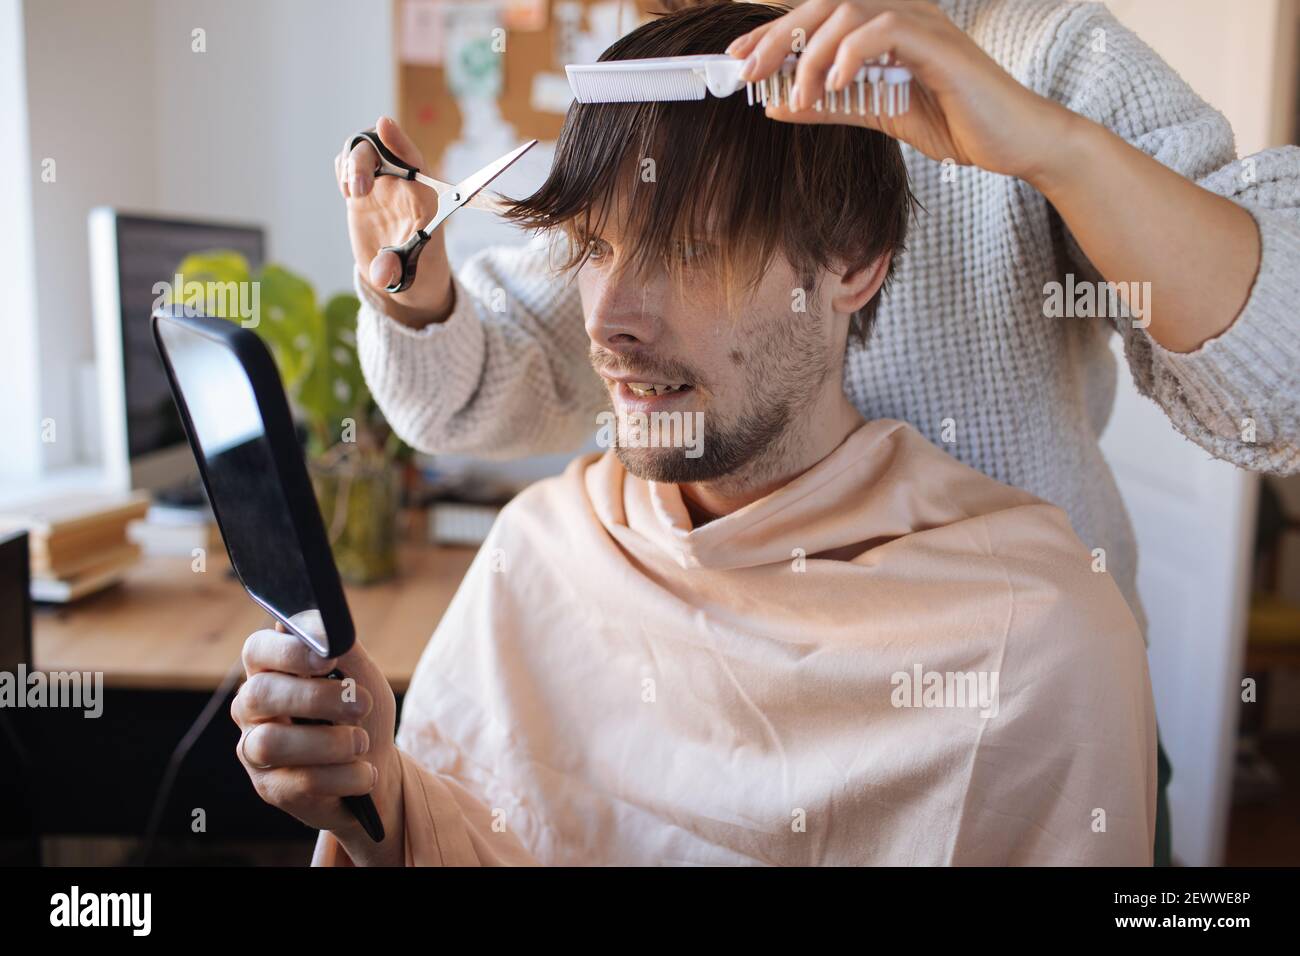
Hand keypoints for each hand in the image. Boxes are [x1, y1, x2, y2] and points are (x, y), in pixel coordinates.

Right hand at [232, 622, 401, 857]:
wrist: (375, 765)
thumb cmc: (361, 713)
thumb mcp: (361, 676)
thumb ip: (343, 650)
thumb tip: (326, 628)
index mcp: (271, 671)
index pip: (257, 650)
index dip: (288, 652)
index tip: (328, 658)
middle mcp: (252, 708)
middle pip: (260, 695)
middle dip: (317, 698)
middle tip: (360, 704)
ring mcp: (255, 750)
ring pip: (272, 743)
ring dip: (331, 743)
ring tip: (361, 742)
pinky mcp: (271, 788)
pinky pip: (301, 782)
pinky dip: (345, 776)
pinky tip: (364, 772)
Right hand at [336, 115, 454, 326]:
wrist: (403, 270)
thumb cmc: (416, 268)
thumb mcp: (409, 273)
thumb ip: (394, 271)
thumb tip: (380, 276)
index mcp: (423, 195)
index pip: (413, 159)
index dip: (399, 141)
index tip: (384, 125)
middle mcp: (402, 182)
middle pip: (380, 149)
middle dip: (363, 161)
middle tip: (357, 190)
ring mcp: (381, 182)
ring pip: (362, 151)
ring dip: (351, 165)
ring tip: (353, 194)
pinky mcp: (362, 187)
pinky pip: (350, 162)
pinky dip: (344, 170)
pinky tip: (350, 193)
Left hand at [727, 0, 1077, 186]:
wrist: (1011, 141)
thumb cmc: (952, 121)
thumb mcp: (875, 113)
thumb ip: (829, 106)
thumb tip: (777, 103)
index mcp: (882, 26)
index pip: (817, 17)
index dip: (773, 33)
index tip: (738, 59)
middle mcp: (900, 13)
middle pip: (824, 5)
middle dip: (779, 37)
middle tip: (749, 73)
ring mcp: (921, 24)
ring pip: (849, 12)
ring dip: (813, 54)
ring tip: (800, 95)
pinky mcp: (939, 45)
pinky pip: (886, 31)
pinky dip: (853, 53)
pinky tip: (836, 85)